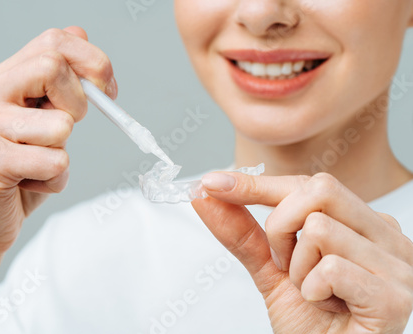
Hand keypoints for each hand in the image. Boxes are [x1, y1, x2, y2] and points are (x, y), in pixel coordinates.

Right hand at [0, 26, 116, 255]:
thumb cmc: (19, 173)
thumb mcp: (42, 123)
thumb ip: (59, 88)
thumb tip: (88, 51)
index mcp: (0, 81)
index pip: (53, 42)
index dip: (92, 62)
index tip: (106, 90)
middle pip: (53, 67)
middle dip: (79, 104)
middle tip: (65, 132)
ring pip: (61, 125)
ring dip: (62, 156)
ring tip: (35, 168)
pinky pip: (56, 162)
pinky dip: (55, 181)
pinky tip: (28, 185)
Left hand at [192, 172, 412, 332]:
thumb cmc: (312, 323)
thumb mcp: (270, 270)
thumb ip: (242, 232)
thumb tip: (207, 194)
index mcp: (360, 222)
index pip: (308, 184)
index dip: (258, 185)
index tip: (214, 183)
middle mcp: (384, 234)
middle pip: (319, 190)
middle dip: (281, 228)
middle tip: (286, 266)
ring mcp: (397, 263)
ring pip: (320, 229)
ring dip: (297, 270)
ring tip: (315, 294)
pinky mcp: (395, 295)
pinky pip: (332, 267)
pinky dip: (313, 290)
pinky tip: (329, 308)